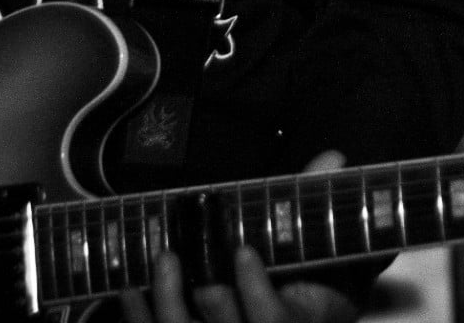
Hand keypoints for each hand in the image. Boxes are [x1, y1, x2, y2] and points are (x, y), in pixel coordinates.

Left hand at [121, 151, 358, 322]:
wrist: (299, 307)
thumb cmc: (308, 272)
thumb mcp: (321, 240)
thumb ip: (320, 201)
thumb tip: (332, 157)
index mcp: (297, 319)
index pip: (273, 319)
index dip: (256, 290)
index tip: (243, 250)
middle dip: (210, 296)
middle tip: (193, 258)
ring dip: (168, 299)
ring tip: (164, 259)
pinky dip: (138, 315)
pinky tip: (130, 287)